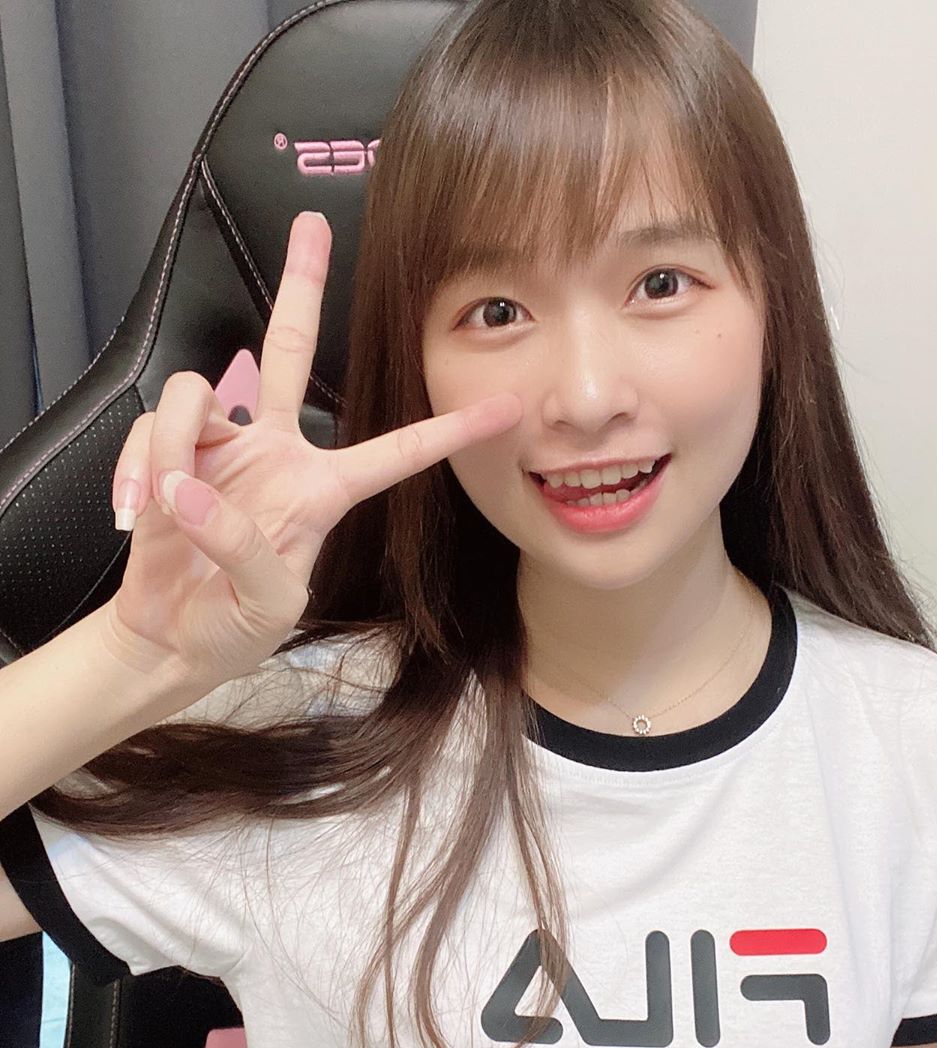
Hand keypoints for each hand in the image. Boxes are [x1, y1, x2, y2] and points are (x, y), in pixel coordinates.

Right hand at [101, 210, 521, 691]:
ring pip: (195, 392)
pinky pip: (149, 430)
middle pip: (291, 350)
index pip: (395, 453)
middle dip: (302, 287)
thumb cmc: (233, 625)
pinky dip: (134, 470)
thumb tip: (193, 491)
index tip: (506, 408)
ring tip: (164, 511)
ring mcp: (220, 448)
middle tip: (311, 225)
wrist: (171, 636)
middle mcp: (276, 453)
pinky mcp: (168, 451)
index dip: (448, 431)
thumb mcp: (266, 608)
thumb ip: (246, 553)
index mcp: (323, 491)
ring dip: (169, 448)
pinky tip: (137, 514)